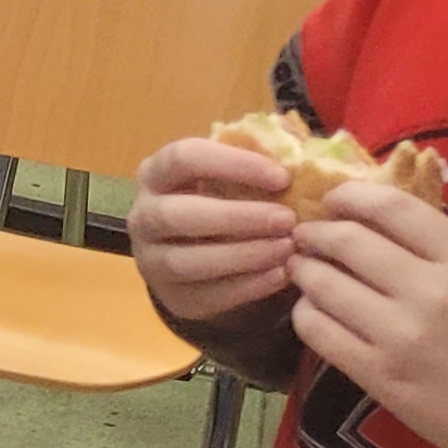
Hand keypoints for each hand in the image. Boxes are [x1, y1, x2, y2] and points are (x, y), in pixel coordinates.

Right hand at [132, 138, 301, 323]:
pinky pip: (205, 295)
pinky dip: (246, 287)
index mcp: (156, 174)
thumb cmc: (221, 202)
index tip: (283, 177)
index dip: (233, 164)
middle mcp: (143, 215)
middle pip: (176, 215)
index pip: (182, 158)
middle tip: (288, 219)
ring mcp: (151, 259)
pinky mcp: (171, 296)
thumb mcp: (229, 177)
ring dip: (242, 255)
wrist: (193, 253)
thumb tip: (303, 151)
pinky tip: (280, 275)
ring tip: (288, 248)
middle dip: (237, 217)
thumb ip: (258, 162)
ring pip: (186, 261)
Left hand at [289, 178, 447, 447]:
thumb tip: (385, 213)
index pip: (392, 208)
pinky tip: (312, 310)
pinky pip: (317, 330)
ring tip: (302, 269)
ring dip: (304, 271)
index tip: (334, 201)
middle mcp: (434, 292)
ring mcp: (403, 336)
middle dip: (316, 233)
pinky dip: (305, 313)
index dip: (350, 196)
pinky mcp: (380, 376)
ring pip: (323, 284)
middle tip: (306, 236)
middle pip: (347, 241)